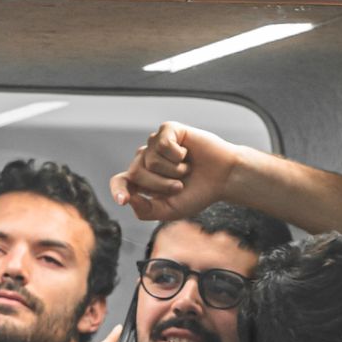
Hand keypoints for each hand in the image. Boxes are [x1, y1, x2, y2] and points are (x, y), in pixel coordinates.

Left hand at [110, 122, 240, 220]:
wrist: (223, 178)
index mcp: (143, 179)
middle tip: (179, 186)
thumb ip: (146, 211)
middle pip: (136, 173)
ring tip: (186, 169)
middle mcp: (146, 159)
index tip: (123, 200)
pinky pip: (163, 144)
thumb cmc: (197, 193)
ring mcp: (156, 143)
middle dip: (159, 185)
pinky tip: (187, 154)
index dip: (118, 190)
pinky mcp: (168, 130)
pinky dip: (178, 155)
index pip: (120, 181)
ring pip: (150, 160)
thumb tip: (128, 198)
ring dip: (173, 171)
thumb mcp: (170, 210)